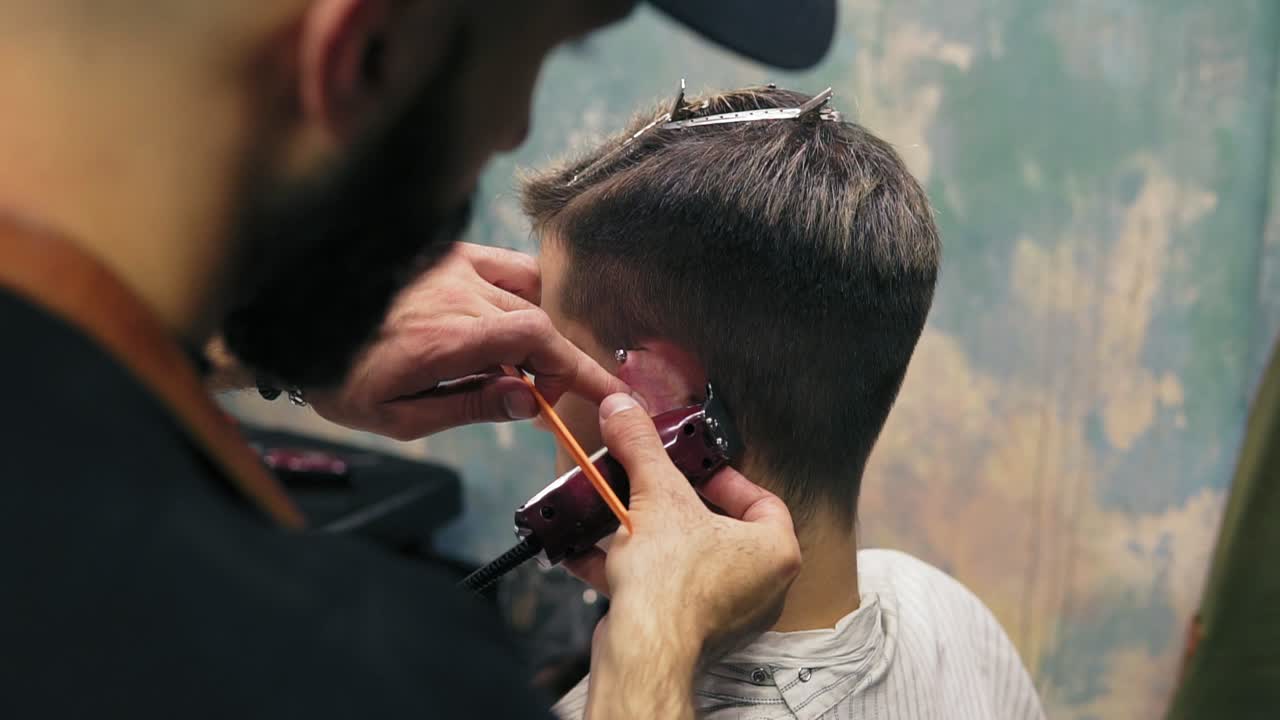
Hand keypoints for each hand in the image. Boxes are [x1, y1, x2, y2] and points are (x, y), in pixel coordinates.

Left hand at [304, 243, 627, 439]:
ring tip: (518, 366)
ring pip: (527, 295)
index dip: (582, 367)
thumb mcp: (400, 418)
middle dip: (553, 366)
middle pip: (539, 323)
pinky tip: (506, 322)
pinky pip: (506, 267)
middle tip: (542, 400)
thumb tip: (530, 402)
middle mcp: (458, 295)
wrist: (288, 323)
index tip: (610, 391)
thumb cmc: (338, 379)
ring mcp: (453, 268)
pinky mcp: (445, 253)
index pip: (540, 342)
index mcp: (448, 339)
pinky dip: (522, 293)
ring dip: (536, 332)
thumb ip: (471, 406)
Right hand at [580, 394, 800, 701]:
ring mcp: (722, 613)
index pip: (761, 500)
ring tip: (615, 512)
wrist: (642, 650)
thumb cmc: (672, 583)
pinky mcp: (684, 632)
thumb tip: (625, 410)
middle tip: (650, 486)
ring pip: (681, 559)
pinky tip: (586, 550)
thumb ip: (642, 448)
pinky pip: (656, 590)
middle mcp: (758, 587)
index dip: (724, 477)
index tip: (692, 467)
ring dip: (644, 535)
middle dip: (673, 505)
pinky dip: (625, 569)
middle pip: (715, 528)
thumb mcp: (656, 495)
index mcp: (775, 553)